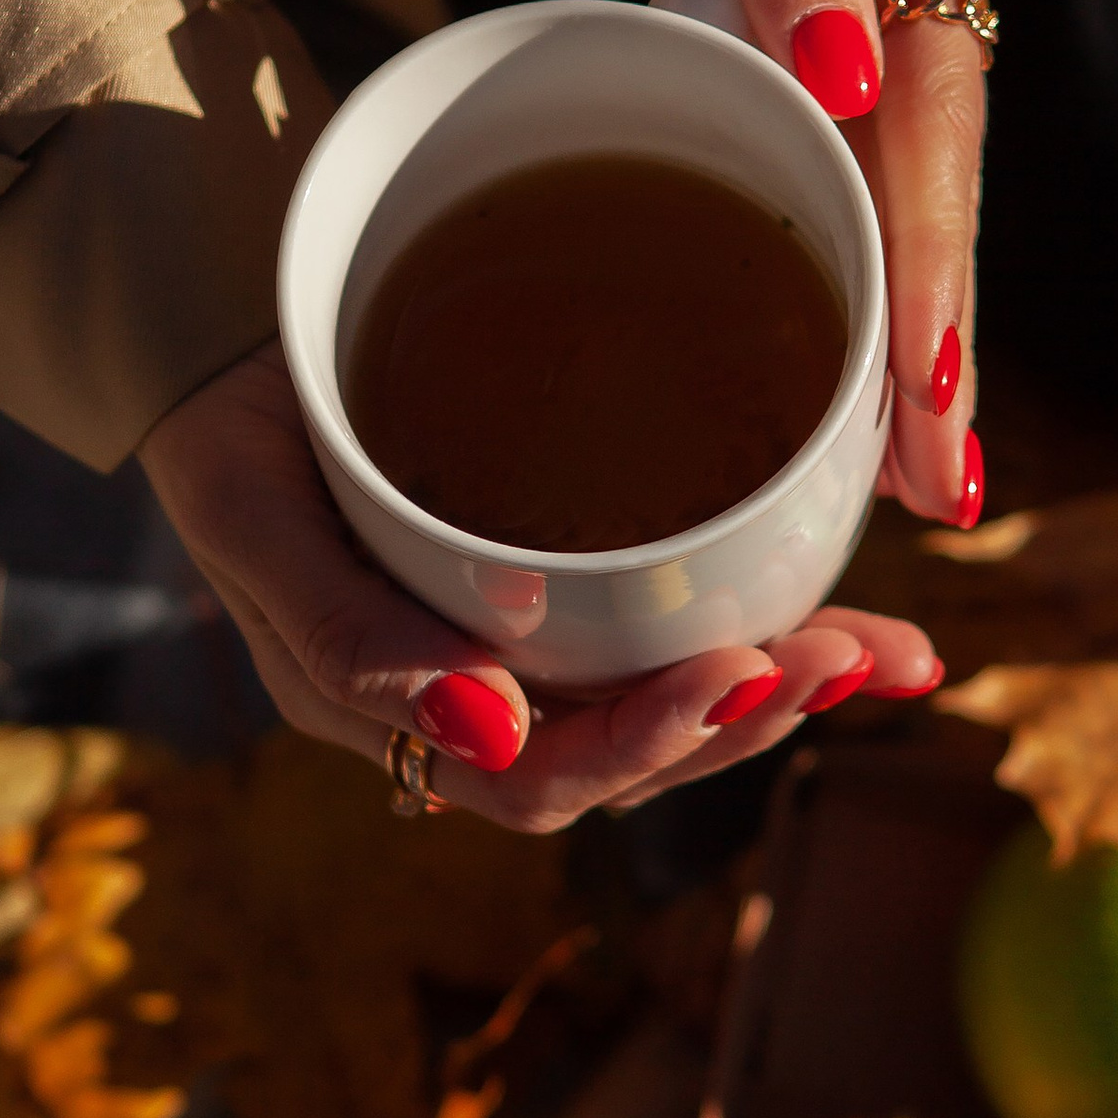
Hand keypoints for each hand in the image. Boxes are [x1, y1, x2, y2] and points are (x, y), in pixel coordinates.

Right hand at [140, 345, 941, 831]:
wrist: (230, 341)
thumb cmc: (228, 431)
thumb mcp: (251, 519)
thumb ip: (348, 634)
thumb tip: (493, 730)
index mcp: (391, 711)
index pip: (541, 776)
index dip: (653, 742)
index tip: (745, 672)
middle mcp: (472, 704)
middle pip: (633, 759)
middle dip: (752, 714)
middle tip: (856, 656)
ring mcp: (525, 652)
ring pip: (671, 706)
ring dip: (786, 684)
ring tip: (889, 654)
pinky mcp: (570, 591)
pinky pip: (675, 635)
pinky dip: (773, 627)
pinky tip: (861, 617)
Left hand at [514, 0, 989, 523]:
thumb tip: (844, 80)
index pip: (938, 132)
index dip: (931, 277)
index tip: (928, 407)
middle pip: (935, 188)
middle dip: (935, 344)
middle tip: (937, 497)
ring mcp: (866, 5)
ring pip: (891, 191)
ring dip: (893, 326)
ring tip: (902, 471)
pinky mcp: (800, 19)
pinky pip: (829, 160)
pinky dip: (833, 258)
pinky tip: (824, 349)